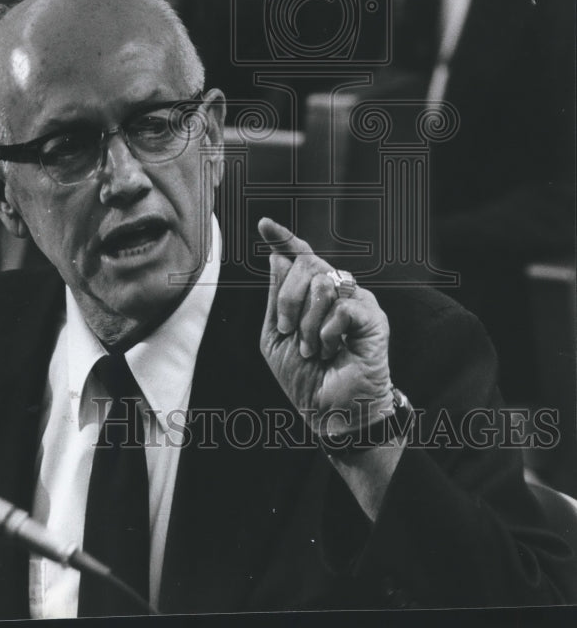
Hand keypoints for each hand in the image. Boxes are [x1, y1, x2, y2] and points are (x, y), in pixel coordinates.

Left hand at [258, 218, 392, 437]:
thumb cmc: (305, 378)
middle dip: (288, 299)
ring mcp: (356, 300)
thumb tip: (277, 258)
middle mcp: (336, 291)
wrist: (330, 412)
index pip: (299, 256)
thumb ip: (276, 298)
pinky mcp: (373, 316)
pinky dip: (328, 333)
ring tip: (314, 349)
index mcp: (311, 294)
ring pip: (323, 284)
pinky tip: (332, 351)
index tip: (264, 225)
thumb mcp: (275, 337)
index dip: (282, 238)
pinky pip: (342, 307)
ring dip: (308, 323)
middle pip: (307, 264)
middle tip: (288, 331)